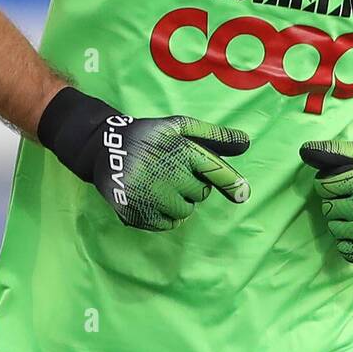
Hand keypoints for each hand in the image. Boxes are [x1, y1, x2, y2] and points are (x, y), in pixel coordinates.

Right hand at [38, 87, 250, 230]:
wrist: (105, 148)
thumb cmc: (150, 136)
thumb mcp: (180, 127)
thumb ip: (215, 136)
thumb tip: (248, 143)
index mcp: (180, 149)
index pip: (214, 170)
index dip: (231, 182)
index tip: (243, 193)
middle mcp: (166, 173)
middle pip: (201, 193)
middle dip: (193, 185)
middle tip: (172, 171)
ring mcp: (150, 195)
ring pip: (185, 212)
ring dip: (179, 201)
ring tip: (159, 183)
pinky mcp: (137, 213)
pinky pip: (168, 224)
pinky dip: (164, 215)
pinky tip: (151, 197)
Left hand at [299, 139, 352, 265]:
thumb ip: (333, 150)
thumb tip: (304, 150)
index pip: (325, 185)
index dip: (327, 184)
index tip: (342, 184)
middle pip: (329, 209)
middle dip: (335, 203)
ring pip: (335, 230)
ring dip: (341, 223)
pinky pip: (344, 249)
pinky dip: (348, 241)